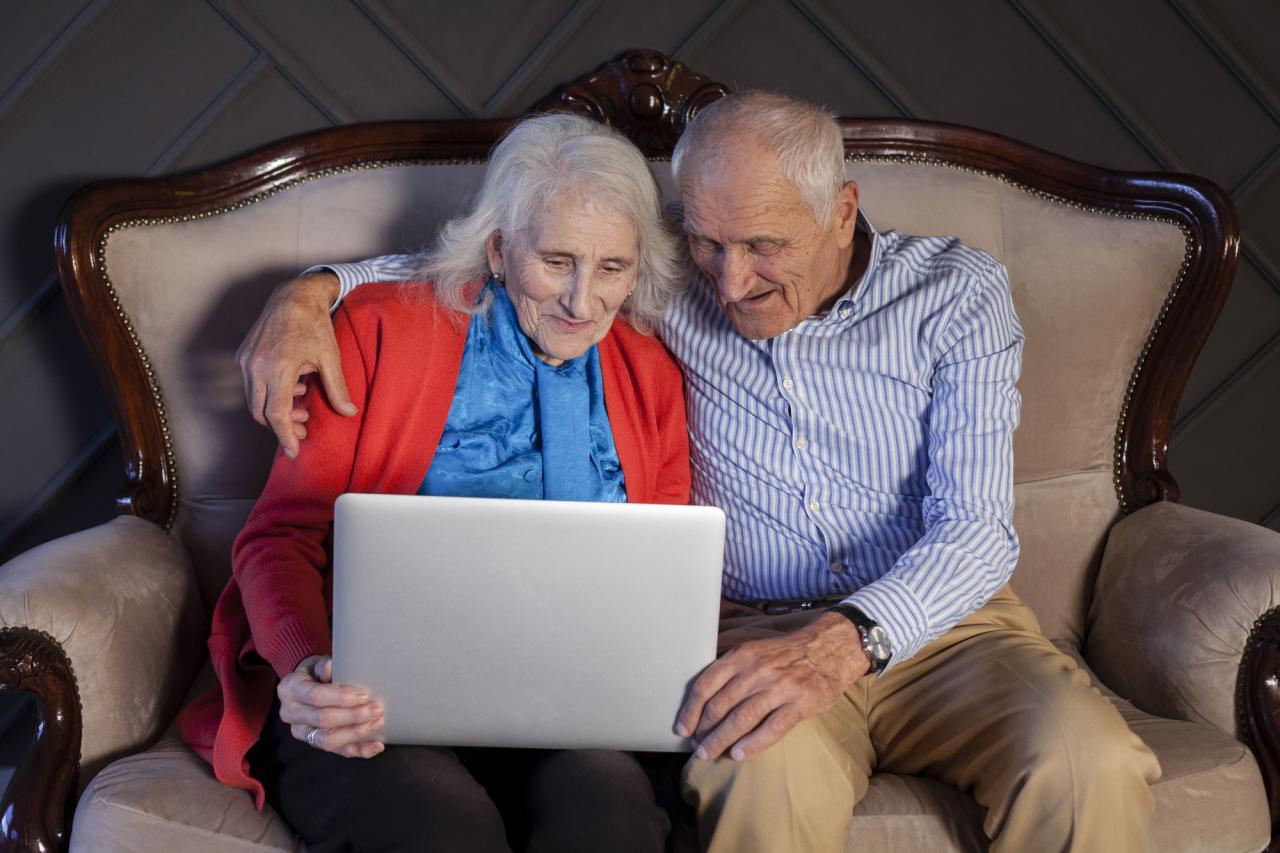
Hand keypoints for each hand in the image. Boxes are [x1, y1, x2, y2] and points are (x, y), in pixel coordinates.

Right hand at [237, 272, 356, 457]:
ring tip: (302, 406)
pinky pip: (251, 386)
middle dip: (281, 426)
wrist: (294, 296)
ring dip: (275, 410)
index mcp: (278, 369)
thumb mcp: (330, 358)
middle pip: (261, 413)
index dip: (285, 436)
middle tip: (304, 428)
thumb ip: (337, 388)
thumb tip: (349, 412)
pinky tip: (293, 387)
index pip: (276, 414)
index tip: (294, 451)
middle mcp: (256, 366)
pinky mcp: (243, 356)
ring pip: (254, 401)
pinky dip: (268, 394)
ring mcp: (246, 361)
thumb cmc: (314, 325)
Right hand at [277, 655, 384, 757]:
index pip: (316, 697)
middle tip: (376, 709)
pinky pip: (337, 751)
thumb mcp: (316, 662)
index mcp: (290, 690)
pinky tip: (376, 745)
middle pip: (323, 720)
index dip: (341, 697)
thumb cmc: (315, 671)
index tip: (364, 695)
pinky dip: (359, 750)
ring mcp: (301, 732)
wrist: (304, 684)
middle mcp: (291, 714)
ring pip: (328, 740)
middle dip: (353, 716)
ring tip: (378, 723)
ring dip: (356, 733)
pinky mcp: (314, 743)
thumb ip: (323, 665)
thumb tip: (330, 667)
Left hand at [676, 612, 868, 761]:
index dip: (690, 711)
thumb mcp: (755, 650)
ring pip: (741, 719)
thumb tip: (702, 697)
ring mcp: (779, 688)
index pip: (705, 685)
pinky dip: (753, 744)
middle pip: (720, 706)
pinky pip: (772, 728)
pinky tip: (739, 755)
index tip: (682, 729)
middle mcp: (757, 670)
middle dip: (704, 731)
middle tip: (696, 748)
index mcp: (742, 656)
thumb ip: (731, 669)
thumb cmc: (786, 654)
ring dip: (721, 741)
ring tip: (709, 754)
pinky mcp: (800, 704)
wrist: (830, 648)